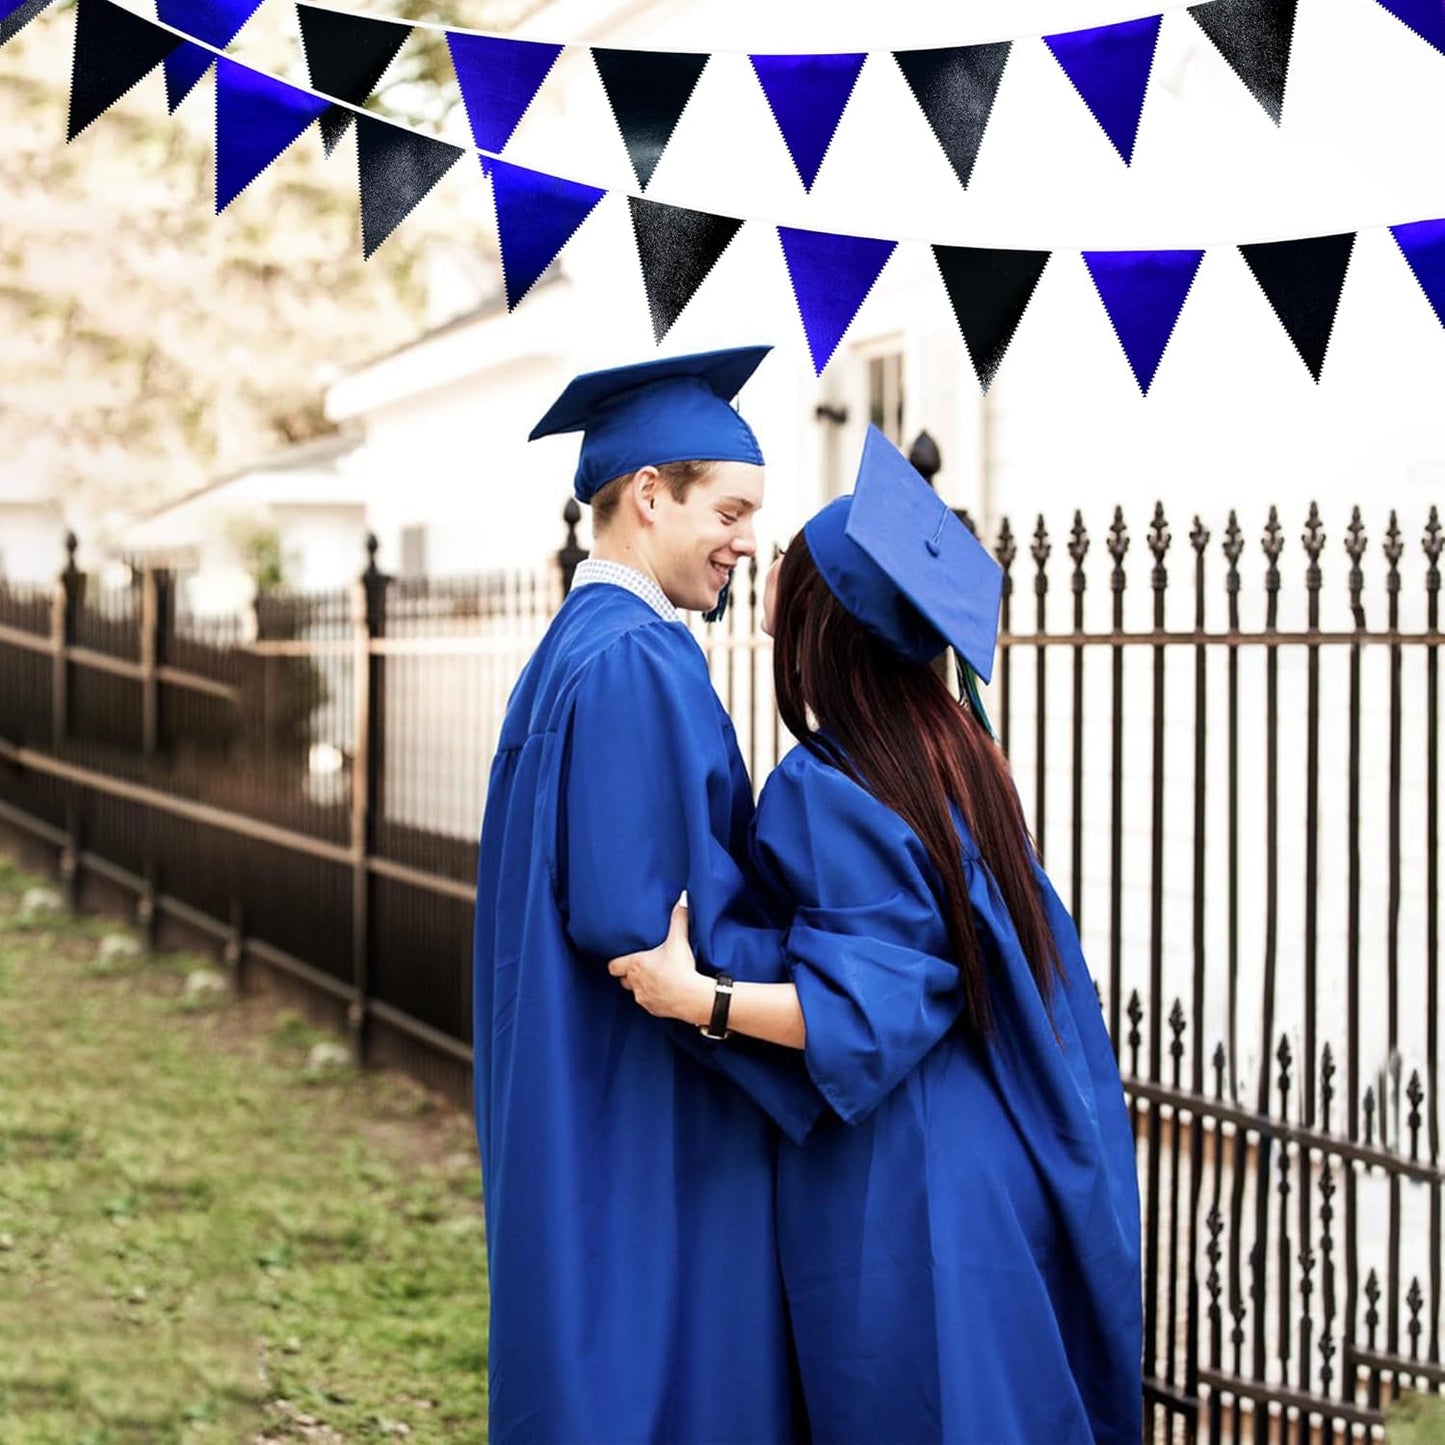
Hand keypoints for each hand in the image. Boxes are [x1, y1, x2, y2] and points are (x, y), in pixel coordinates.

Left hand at [607, 902, 710, 1025]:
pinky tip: (667, 991)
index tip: (626, 959)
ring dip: (643, 986)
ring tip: (658, 979)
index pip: (613, 966)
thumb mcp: (679, 940)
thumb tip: (684, 897)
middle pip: (624, 979)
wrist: (693, 997)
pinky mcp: (653, 1010)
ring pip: (636, 992)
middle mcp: (635, 983)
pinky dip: (655, 998)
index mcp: (635, 965)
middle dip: (631, 974)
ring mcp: (643, 998)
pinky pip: (648, 1003)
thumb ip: (679, 918)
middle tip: (645, 967)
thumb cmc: (682, 968)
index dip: (618, 962)